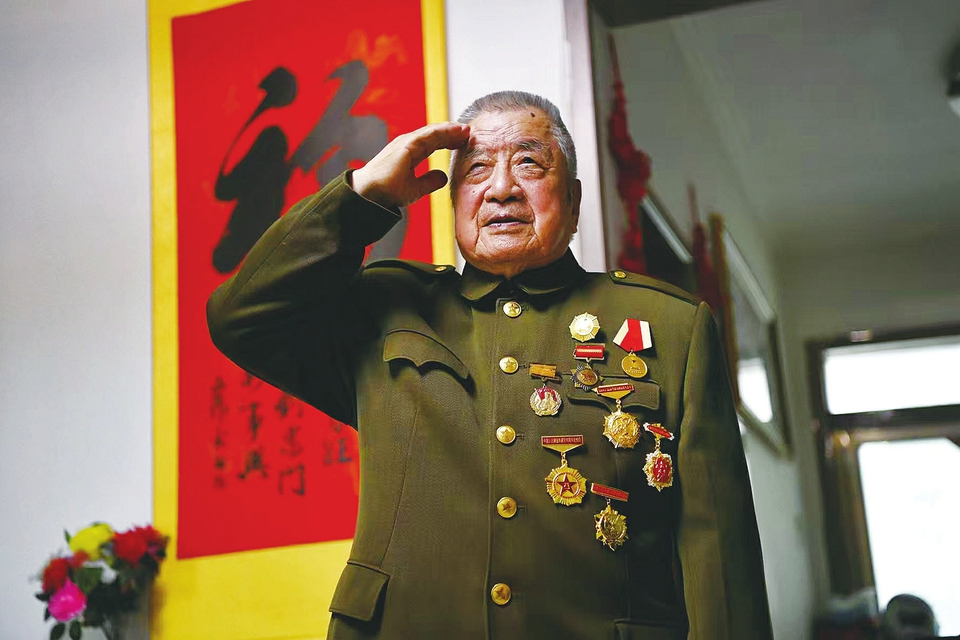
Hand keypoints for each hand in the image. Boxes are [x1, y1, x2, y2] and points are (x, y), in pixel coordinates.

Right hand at [351, 122, 469, 208]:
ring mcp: (407, 142)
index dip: (450, 140)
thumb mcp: (415, 188)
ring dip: (451, 129)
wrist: (370, 194)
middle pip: (436, 135)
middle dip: (453, 132)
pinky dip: (443, 131)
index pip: (434, 143)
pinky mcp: (406, 144)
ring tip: (466, 129)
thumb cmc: (387, 192)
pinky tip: (455, 131)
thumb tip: (444, 176)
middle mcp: (409, 144)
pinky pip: (428, 135)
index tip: (464, 140)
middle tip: (469, 132)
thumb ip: (429, 182)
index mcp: (411, 152)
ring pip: (434, 132)